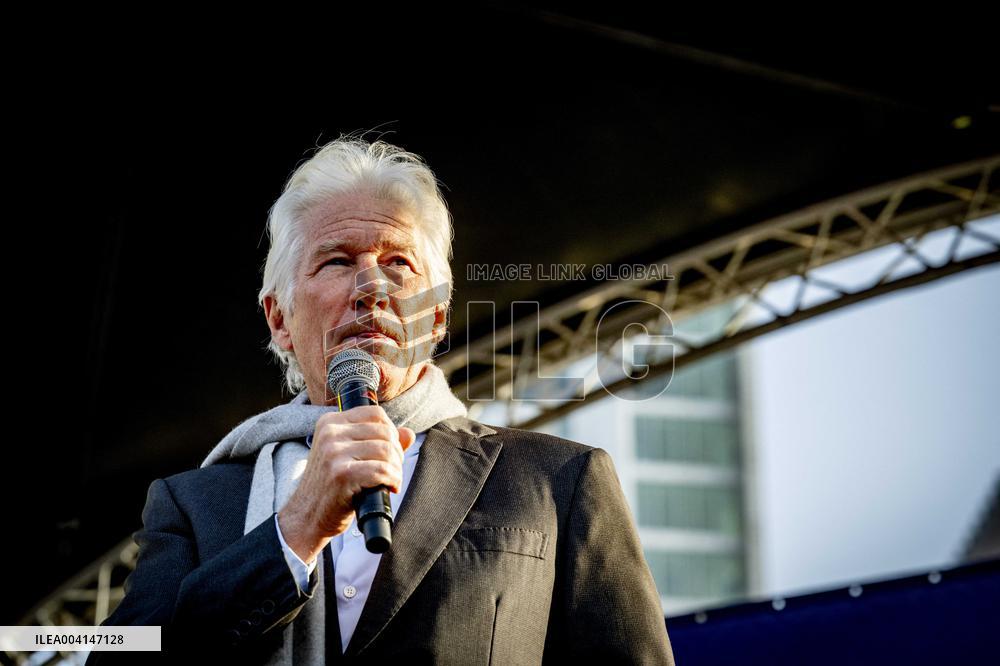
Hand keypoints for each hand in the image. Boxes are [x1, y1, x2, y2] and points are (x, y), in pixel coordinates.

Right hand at [277, 406, 415, 563]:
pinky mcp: (341, 474)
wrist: (306, 516)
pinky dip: (393, 480)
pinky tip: (389, 488)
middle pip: (384, 432)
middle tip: (392, 471)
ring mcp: (334, 452)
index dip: (391, 431)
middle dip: (396, 453)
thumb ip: (378, 441)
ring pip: (386, 451)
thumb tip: (409, 433)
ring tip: (390, 481)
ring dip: (396, 469)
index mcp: (329, 423)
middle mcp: (330, 433)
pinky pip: (382, 470)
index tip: (390, 451)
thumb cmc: (330, 487)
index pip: (375, 413)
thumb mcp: (349, 456)